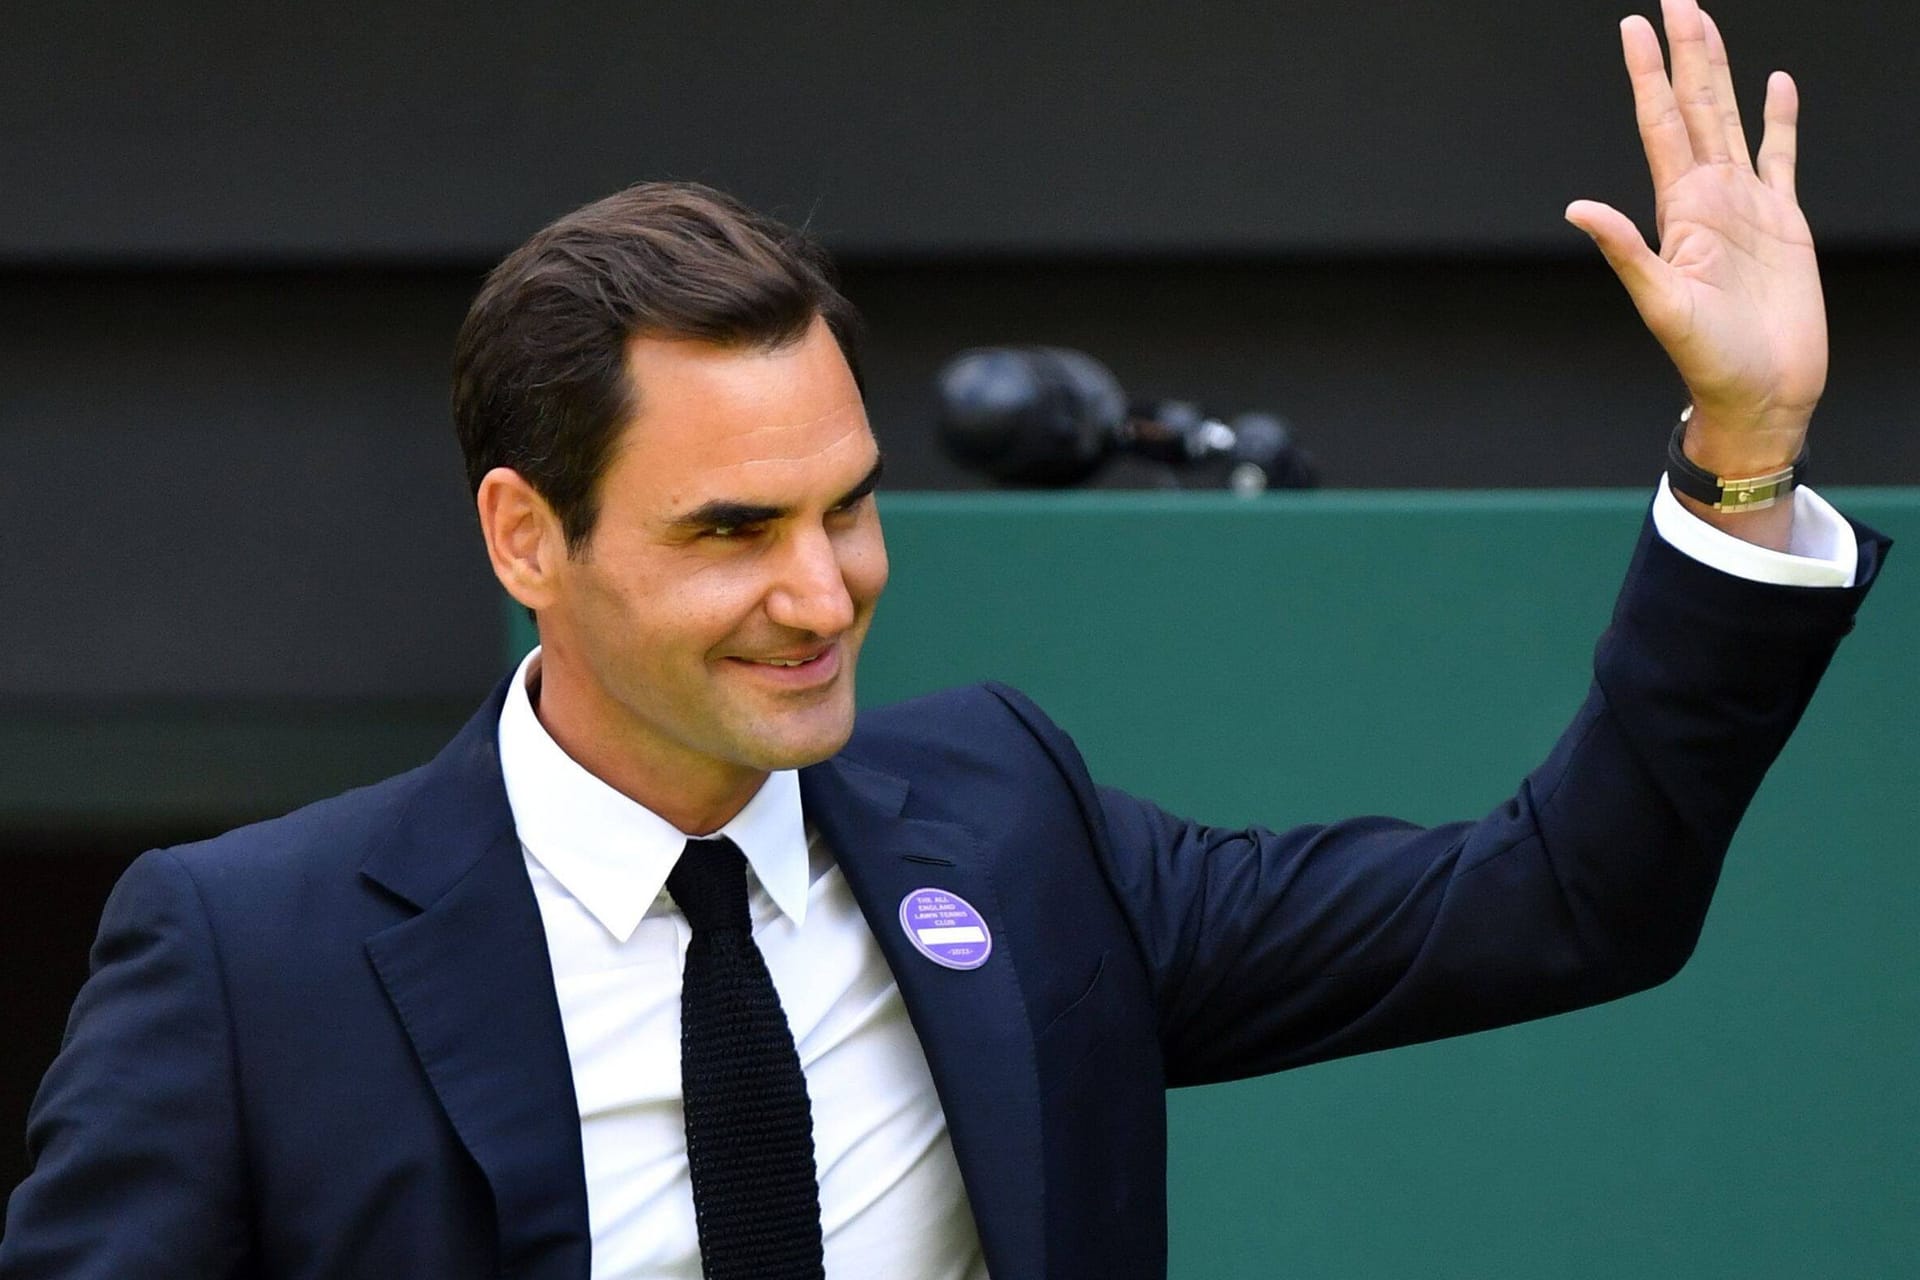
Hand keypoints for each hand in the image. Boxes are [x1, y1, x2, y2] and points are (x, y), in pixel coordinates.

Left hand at [1566, 0, 1824, 479]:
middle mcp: (1709, 199)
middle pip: (1694, 108)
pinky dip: (1779, 119)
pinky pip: (1782, 156)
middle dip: (1684, 53)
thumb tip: (1579, 207)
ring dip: (1720, 71)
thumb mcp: (1661, 304)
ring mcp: (1747, 206)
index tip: (1633, 28)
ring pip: (1732, 119)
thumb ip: (1625, 252)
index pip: (1658, 126)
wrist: (1764, 392)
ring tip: (1707, 22)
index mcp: (1679, 212)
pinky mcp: (1785, 221)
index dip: (1647, 76)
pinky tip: (1776, 84)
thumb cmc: (1710, 361)